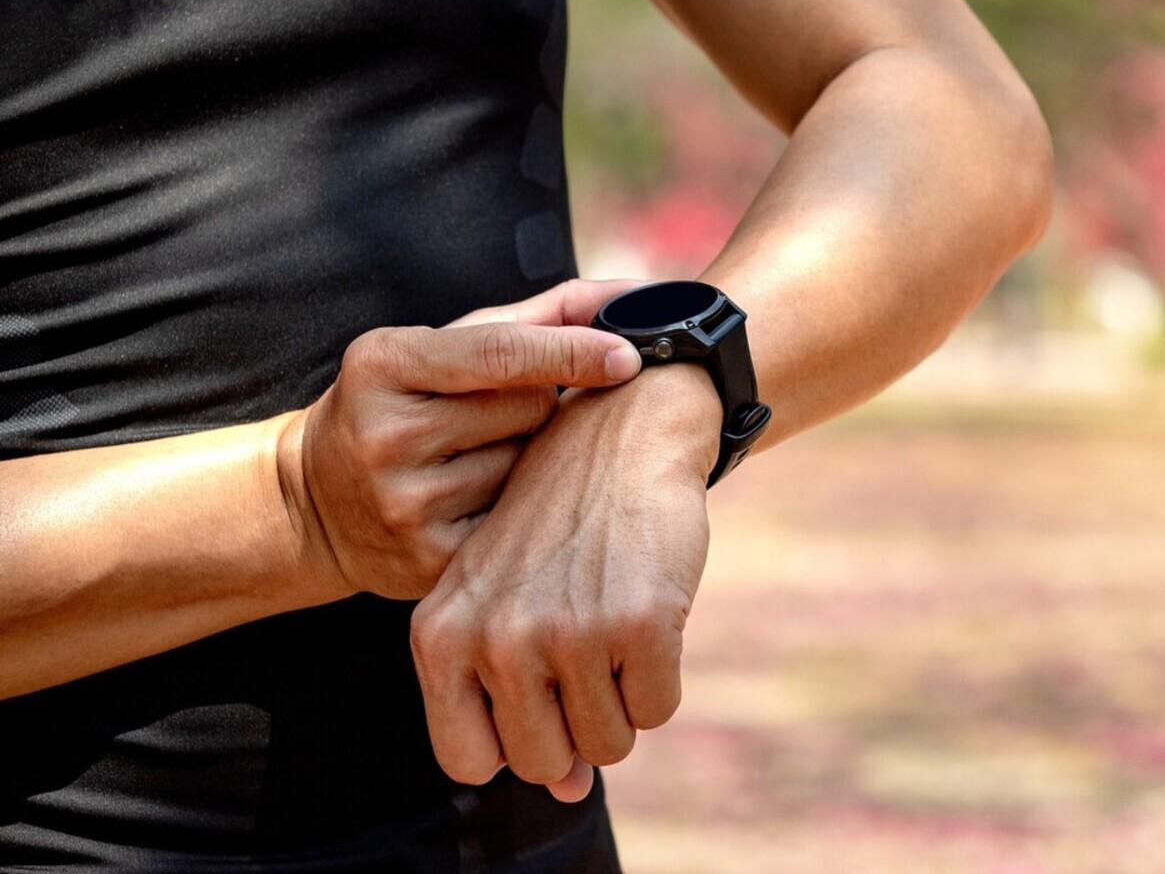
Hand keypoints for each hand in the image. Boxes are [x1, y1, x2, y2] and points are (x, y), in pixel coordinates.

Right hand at [279, 280, 643, 600]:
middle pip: (528, 409)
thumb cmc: (401, 405)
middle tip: (499, 416)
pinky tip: (484, 501)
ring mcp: (405, 506)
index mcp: (383, 365)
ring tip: (481, 459)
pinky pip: (519, 523)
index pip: (500, 354)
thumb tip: (626, 295)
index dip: (573, 352)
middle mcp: (386, 435)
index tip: (629, 355)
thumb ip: (535, 318)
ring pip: (529, 468)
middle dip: (537, 405)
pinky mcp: (429, 563)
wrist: (314, 505)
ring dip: (528, 459)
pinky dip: (518, 507)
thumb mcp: (438, 347)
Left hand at [409, 363, 722, 800]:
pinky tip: (647, 609)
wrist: (619, 434)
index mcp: (440, 635)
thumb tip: (569, 793)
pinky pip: (658, 710)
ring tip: (612, 621)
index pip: (468, 761)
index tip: (536, 690)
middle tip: (585, 650)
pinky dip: (661, 674)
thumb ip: (518, 702)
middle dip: (575, 723)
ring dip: (621, 698)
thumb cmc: (555, 529)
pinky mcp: (639, 623)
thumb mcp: (506, 603)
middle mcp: (496, 639)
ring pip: (608, 744)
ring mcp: (567, 632)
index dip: (513, 738)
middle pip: (543, 761)